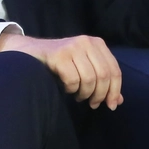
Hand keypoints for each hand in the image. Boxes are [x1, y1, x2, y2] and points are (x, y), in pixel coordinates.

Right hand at [0, 31, 123, 109]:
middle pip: (104, 75)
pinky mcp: (58, 55)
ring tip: (79, 95)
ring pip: (90, 79)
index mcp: (97, 44)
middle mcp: (87, 42)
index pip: (114, 70)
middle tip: (93, 104)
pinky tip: (67, 88)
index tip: (111, 105)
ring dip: (85, 93)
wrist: (29, 52)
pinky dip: (71, 89)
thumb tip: (118, 101)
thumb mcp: (85, 68)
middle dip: (100, 94)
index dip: (115, 90)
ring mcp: (72, 47)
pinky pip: (73, 80)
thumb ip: (102, 82)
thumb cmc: (60, 63)